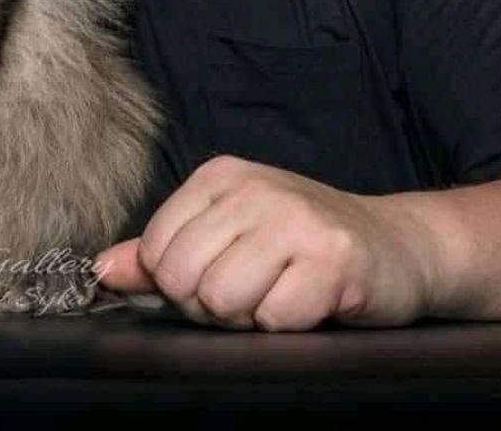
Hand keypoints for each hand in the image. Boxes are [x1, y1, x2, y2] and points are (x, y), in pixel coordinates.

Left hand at [94, 155, 443, 330]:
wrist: (398, 247)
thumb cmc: (304, 245)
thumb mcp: (229, 233)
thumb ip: (162, 251)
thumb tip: (102, 270)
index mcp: (220, 176)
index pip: (157, 250)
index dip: (182, 283)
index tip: (224, 273)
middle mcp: (254, 188)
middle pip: (184, 279)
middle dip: (214, 304)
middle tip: (258, 288)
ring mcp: (295, 219)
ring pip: (222, 300)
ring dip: (252, 316)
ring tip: (284, 293)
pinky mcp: (332, 259)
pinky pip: (274, 319)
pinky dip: (290, 324)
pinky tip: (312, 301)